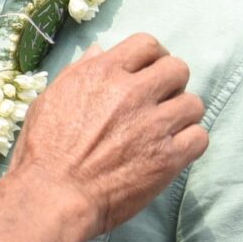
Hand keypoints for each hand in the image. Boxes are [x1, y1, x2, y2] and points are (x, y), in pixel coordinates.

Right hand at [0, 35, 207, 241]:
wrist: (53, 197)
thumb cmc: (42, 151)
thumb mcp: (49, 99)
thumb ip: (78, 72)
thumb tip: (100, 51)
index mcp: (102, 73)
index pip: (147, 44)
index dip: (151, 58)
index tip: (147, 73)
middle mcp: (132, 93)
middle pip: (178, 69)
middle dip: (171, 83)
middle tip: (159, 101)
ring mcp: (153, 125)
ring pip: (194, 103)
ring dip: (181, 115)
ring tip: (166, 129)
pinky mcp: (168, 158)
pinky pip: (200, 137)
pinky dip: (189, 143)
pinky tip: (172, 150)